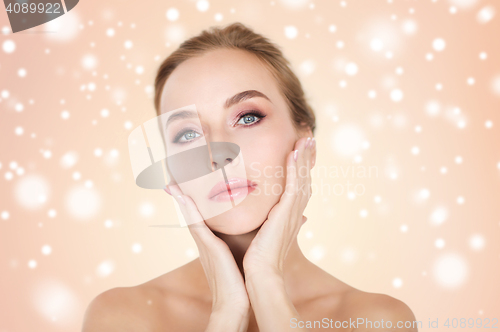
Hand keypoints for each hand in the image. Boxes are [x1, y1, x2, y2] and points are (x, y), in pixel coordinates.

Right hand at [166, 185, 249, 330]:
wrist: (236, 302)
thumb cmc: (240, 279)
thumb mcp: (242, 252)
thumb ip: (246, 238)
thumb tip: (264, 225)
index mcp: (213, 240)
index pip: (203, 215)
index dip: (196, 199)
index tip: (188, 182)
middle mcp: (205, 240)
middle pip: (192, 212)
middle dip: (182, 195)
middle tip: (172, 176)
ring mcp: (204, 243)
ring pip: (191, 214)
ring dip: (180, 197)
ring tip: (171, 179)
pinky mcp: (209, 247)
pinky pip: (196, 224)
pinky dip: (189, 209)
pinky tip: (183, 195)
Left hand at [242, 136, 314, 277]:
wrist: (260, 273)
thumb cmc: (259, 257)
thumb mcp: (267, 235)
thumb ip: (273, 222)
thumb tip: (283, 217)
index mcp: (290, 216)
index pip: (299, 187)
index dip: (302, 169)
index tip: (302, 152)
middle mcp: (295, 212)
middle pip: (304, 179)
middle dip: (307, 158)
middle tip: (309, 138)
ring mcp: (292, 212)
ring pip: (301, 179)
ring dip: (304, 158)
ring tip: (306, 139)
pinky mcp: (286, 213)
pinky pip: (292, 186)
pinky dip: (294, 169)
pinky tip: (294, 153)